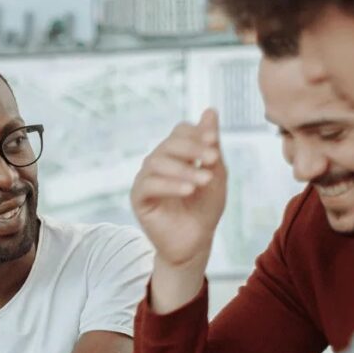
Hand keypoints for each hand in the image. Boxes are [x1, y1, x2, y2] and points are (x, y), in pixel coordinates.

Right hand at [131, 109, 226, 312]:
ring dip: (183, 169)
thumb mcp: (215, 174)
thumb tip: (210, 110)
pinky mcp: (138, 198)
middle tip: (212, 160)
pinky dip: (170, 184)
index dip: (196, 134)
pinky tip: (189, 190)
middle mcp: (157, 163)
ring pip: (157, 162)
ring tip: (204, 181)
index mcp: (175, 155)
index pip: (180, 132)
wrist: (195, 243)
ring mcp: (145, 180)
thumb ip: (211, 145)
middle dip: (192, 149)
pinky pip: (149, 184)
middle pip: (168, 144)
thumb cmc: (205, 209)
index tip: (214, 144)